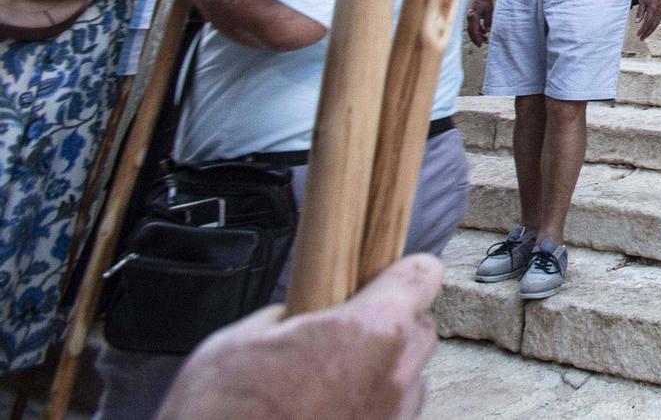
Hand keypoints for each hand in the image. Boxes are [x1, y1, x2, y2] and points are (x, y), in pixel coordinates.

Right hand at [156, 253, 441, 419]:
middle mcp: (396, 375)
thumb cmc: (223, 414)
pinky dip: (371, 408)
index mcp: (370, 331)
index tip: (385, 274)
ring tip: (328, 383)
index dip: (403, 270)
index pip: (422, 275)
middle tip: (342, 333)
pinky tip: (328, 411)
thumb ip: (290, 315)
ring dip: (382, 371)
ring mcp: (394, 417)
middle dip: (390, 324)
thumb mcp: (240, 341)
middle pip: (420, 328)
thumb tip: (302, 315)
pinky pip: (393, 414)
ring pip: (410, 376)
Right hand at [464, 0, 493, 47]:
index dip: (477, 38)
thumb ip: (488, 21)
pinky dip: (478, 30)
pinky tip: (484, 33)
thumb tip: (488, 32)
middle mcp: (469, 16)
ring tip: (485, 40)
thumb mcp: (489, 11)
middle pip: (471, 31)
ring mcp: (470, 16)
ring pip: (472, 28)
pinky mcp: (472, 16)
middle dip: (476, 38)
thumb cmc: (485, 0)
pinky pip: (473, 25)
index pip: (474, 29)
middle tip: (482, 45)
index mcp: (473, 15)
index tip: (481, 43)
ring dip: (477, 35)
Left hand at [634, 0, 660, 39]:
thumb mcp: (642, 2)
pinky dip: (654, 26)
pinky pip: (658, 21)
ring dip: (650, 30)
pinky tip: (650, 28)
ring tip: (645, 35)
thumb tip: (637, 22)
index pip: (647, 23)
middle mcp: (658, 13)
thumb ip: (640, 12)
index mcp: (652, 10)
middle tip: (642, 38)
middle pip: (652, 26)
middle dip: (647, 33)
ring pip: (656, 24)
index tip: (638, 34)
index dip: (643, 30)